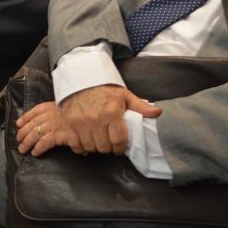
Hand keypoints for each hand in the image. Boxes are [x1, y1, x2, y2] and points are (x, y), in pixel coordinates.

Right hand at [18, 85, 160, 155]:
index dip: (120, 148)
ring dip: (95, 148)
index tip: (119, 148)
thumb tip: (158, 112)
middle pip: (104, 147)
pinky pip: (76, 145)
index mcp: (112, 113)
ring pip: (91, 147)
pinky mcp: (69, 124)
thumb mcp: (124, 95)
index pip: (118, 140)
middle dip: (108, 148)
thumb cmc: (103, 88)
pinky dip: (81, 148)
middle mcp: (96, 120)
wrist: (79, 79)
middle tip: (108, 143)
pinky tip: (85, 143)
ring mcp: (81, 123)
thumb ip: (140, 106)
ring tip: (98, 142)